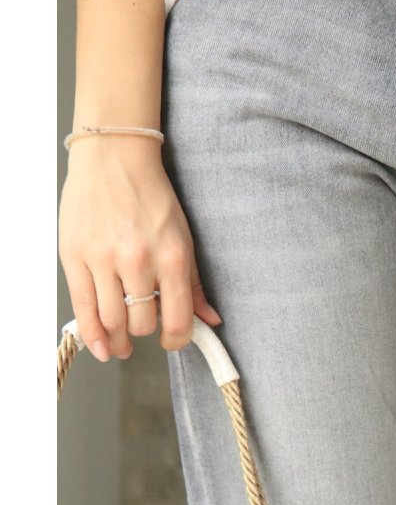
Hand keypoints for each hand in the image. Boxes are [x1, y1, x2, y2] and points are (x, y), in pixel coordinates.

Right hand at [58, 136, 222, 361]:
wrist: (114, 158)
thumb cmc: (151, 197)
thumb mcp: (183, 238)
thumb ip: (194, 284)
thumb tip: (210, 320)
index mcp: (171, 258)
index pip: (177, 320)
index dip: (176, 341)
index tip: (172, 342)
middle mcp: (139, 262)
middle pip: (141, 323)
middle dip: (144, 332)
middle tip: (141, 330)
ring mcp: (104, 260)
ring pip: (112, 321)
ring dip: (118, 339)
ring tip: (120, 344)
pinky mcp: (75, 256)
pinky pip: (83, 307)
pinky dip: (92, 333)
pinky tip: (99, 346)